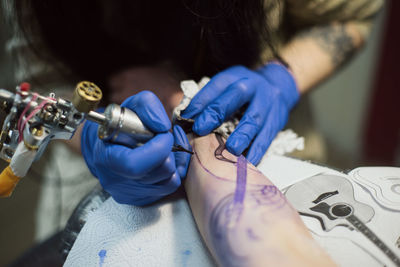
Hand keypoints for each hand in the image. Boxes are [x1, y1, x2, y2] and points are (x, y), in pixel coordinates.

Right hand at [81, 91, 190, 205]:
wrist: (110, 144)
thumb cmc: (121, 125)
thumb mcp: (131, 106)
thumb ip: (148, 106)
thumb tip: (163, 126)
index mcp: (107, 158)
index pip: (134, 165)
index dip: (158, 148)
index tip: (164, 133)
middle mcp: (117, 181)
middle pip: (159, 172)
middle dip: (170, 151)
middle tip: (166, 138)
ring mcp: (129, 194)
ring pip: (169, 181)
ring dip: (174, 160)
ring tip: (166, 147)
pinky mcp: (142, 199)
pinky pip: (169, 188)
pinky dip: (174, 171)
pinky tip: (167, 158)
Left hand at [181, 63, 298, 164]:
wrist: (280, 86)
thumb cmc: (244, 92)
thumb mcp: (228, 86)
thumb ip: (209, 100)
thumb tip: (183, 120)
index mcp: (236, 76)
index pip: (217, 85)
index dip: (201, 100)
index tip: (186, 117)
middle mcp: (253, 87)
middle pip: (236, 95)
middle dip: (217, 112)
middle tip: (201, 129)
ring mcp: (267, 104)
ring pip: (255, 119)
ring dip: (242, 135)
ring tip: (231, 149)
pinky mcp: (276, 122)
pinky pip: (267, 138)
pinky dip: (257, 151)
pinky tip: (249, 163)